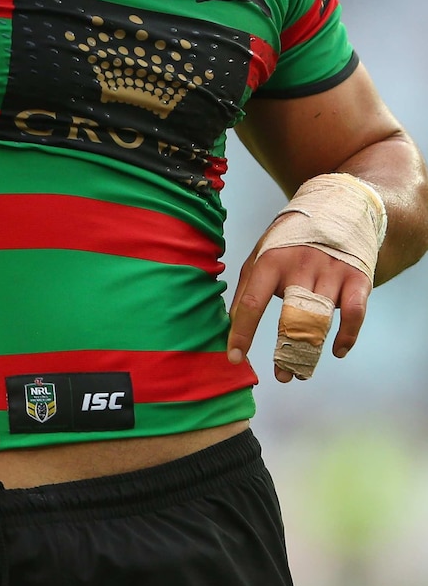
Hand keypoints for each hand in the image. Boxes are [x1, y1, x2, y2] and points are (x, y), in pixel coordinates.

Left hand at [227, 242, 370, 381]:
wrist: (334, 210)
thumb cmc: (289, 243)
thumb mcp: (260, 256)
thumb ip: (247, 290)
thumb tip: (229, 327)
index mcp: (271, 261)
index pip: (252, 302)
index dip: (242, 333)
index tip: (235, 357)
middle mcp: (300, 266)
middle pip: (291, 317)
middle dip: (285, 351)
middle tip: (281, 375)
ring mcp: (330, 271)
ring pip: (320, 321)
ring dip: (311, 351)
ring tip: (301, 372)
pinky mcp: (356, 278)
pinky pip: (354, 313)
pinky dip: (347, 336)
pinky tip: (337, 350)